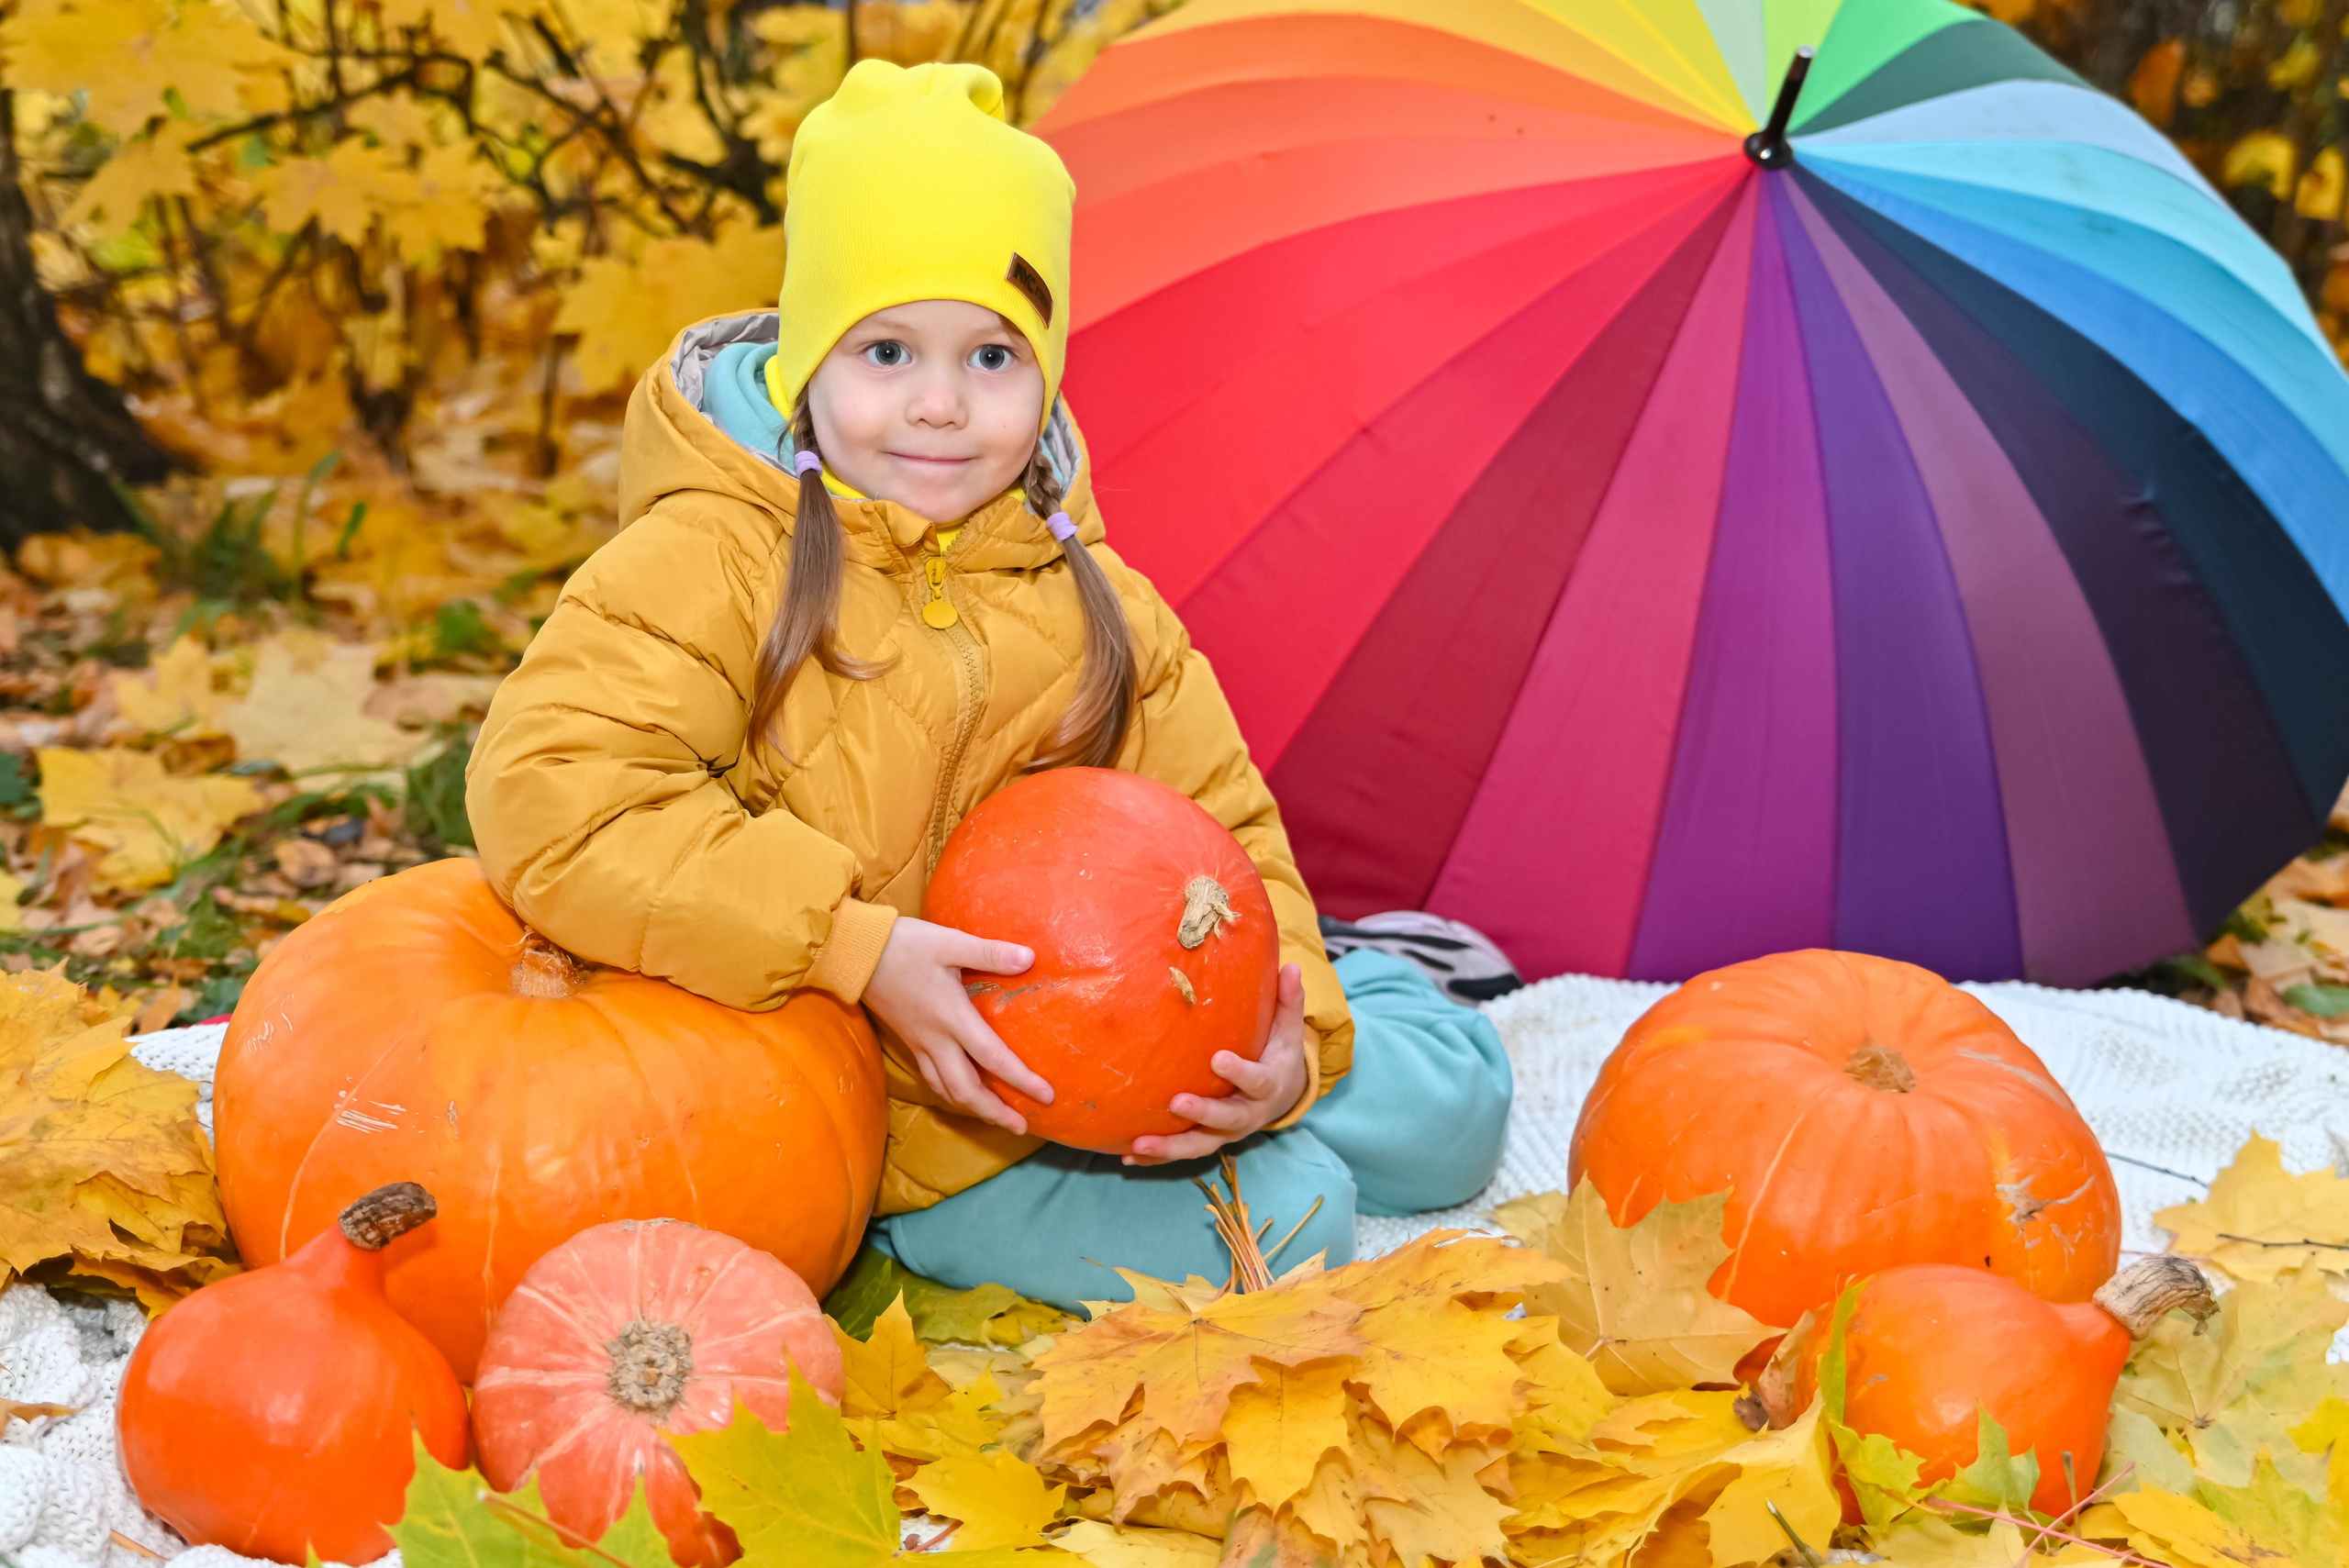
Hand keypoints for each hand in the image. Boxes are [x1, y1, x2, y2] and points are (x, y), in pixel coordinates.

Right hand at [862, 917, 1052, 1133]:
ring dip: (973, 1108)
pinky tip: (961, 1092)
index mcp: (952, 1018)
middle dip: (994, 1112)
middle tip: (1021, 1127)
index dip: (1021, 1080)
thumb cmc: (905, 946)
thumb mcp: (950, 943)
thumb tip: (1029, 958)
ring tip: (995, 1117)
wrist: (855, 952)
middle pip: (966, 1090)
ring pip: (946, 1089)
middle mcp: (936, 1039)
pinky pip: (931, 1078)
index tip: (1046, 1097)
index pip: (993, 1058)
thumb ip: (990, 954)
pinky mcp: (908, 1040)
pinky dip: (950, 1092)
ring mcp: (920, 1043)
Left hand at [1126, 963, 1308, 1164]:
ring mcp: (1227, 1132)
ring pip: (1200, 1144)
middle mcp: (1248, 1114)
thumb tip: (1293, 966)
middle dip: (1202, 1113)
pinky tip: (1127, 1157)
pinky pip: (1182, 1152)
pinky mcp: (1209, 1140)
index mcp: (1268, 1084)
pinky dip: (1157, 1158)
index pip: (1256, 1080)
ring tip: (1139, 1144)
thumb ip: (1288, 1001)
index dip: (1239, 1073)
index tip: (1217, 1058)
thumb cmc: (1278, 1053)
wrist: (1284, 1095)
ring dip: (1170, 1146)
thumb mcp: (1287, 1029)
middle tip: (1176, 1102)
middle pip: (1226, 1119)